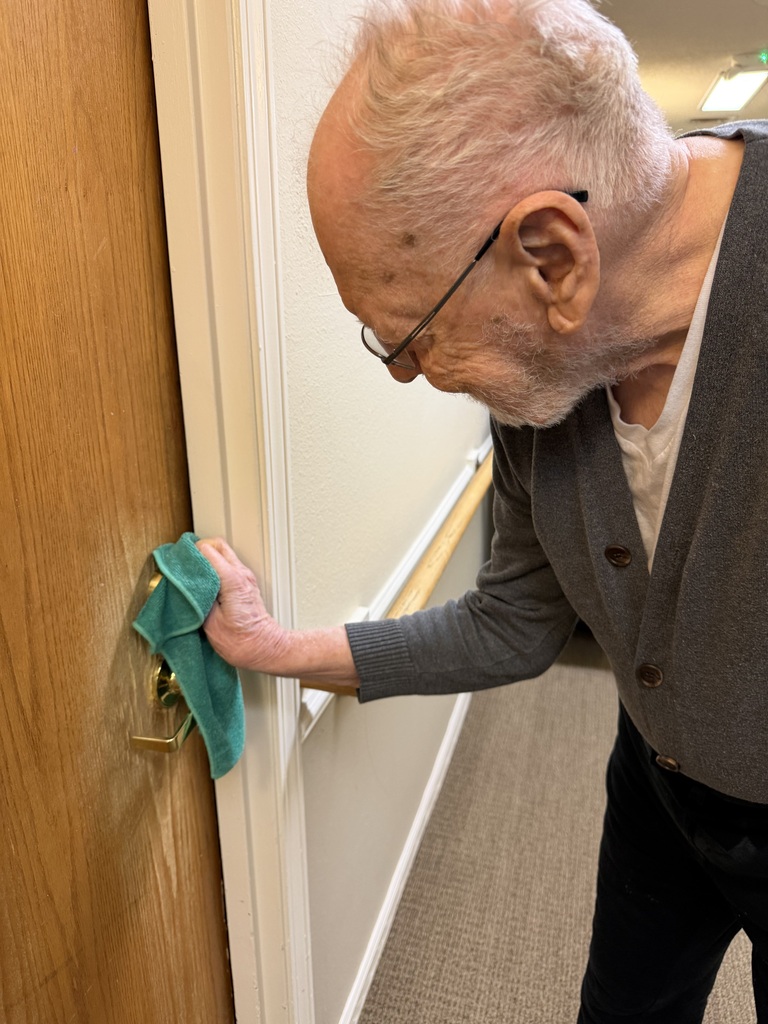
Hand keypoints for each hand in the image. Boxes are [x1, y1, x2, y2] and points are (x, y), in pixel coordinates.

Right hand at [196, 537, 290, 671]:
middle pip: (216, 545)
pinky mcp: (245, 584)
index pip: (207, 550)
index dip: (189, 555)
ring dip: (206, 560)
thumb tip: (184, 585)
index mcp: (232, 580)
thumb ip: (197, 599)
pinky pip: (227, 566)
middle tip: (183, 567)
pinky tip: (203, 584)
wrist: (264, 650)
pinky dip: (213, 568)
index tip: (177, 566)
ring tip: (191, 577)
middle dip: (197, 552)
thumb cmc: (241, 642)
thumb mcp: (210, 623)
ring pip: (222, 554)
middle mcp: (241, 574)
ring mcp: (245, 578)